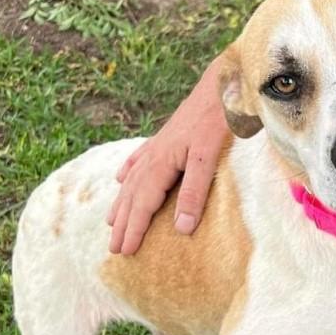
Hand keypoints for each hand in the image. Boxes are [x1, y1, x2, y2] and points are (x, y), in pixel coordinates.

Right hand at [107, 57, 227, 254]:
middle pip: (133, 195)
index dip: (134, 229)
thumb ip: (194, 193)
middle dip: (123, 223)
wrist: (225, 83)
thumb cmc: (219, 120)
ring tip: (110, 221)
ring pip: (133, 179)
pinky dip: (128, 171)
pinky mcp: (168, 136)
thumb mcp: (209, 159)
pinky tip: (120, 177)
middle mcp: (155, 155)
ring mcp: (159, 145)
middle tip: (113, 248)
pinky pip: (140, 159)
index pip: (143, 204)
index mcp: (162, 163)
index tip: (124, 251)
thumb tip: (180, 228)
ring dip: (122, 202)